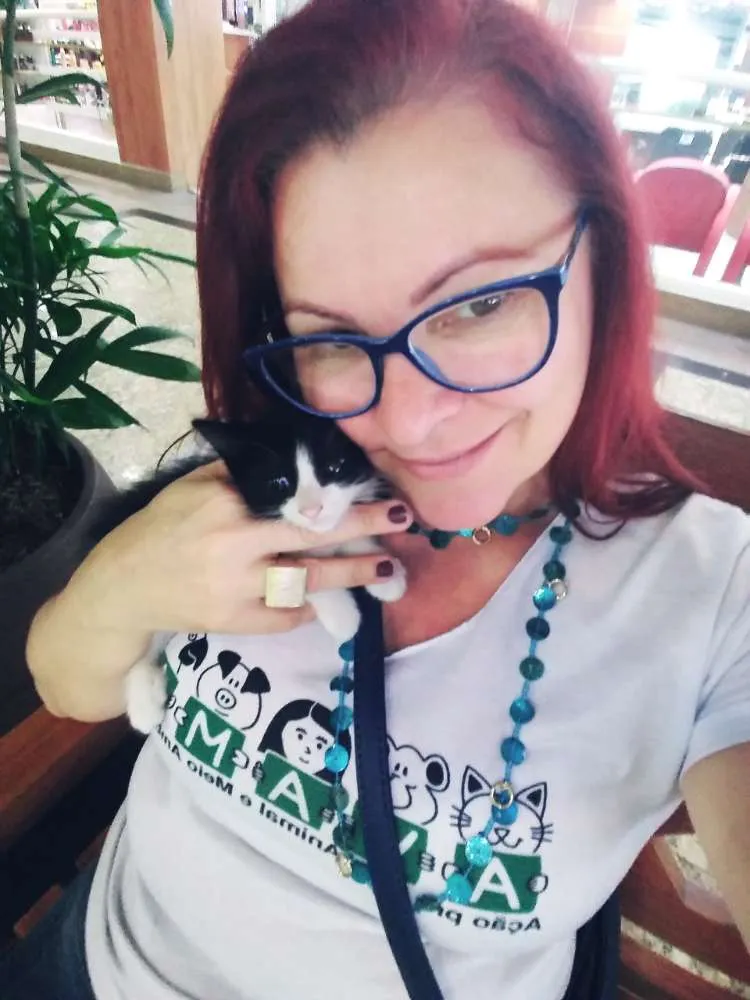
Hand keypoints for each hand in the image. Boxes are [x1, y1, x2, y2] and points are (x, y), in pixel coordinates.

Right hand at [65, 460, 412, 637]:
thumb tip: (292, 457)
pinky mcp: (235, 622)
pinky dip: (309, 606)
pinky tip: (331, 598)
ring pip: (307, 580)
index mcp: (226, 503)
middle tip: (402, 517)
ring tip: (387, 568)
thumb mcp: (194, 487)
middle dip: (360, 526)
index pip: (290, 495)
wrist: (125, 586)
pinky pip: (286, 616)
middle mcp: (234, 544)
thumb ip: (240, 473)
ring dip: (351, 574)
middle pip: (309, 535)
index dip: (332, 493)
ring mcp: (236, 588)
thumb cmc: (163, 528)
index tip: (369, 484)